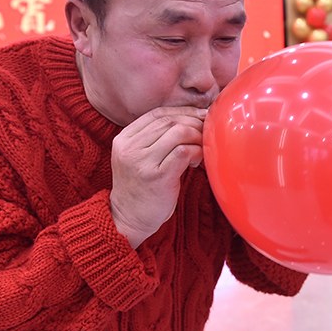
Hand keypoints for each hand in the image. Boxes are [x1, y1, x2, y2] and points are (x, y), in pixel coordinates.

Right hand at [109, 107, 206, 248]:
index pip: (157, 113)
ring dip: (196, 137)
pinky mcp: (157, 176)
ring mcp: (142, 161)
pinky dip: (196, 151)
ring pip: (178, 133)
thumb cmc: (142, 186)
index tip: (200, 115)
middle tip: (207, 131)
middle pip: (169, 121)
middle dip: (193, 123)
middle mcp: (130, 147)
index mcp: (124, 138)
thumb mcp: (140, 157)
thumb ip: (156, 138)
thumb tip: (191, 117)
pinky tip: (197, 160)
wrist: (128, 218)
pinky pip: (184, 152)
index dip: (182, 111)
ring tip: (200, 148)